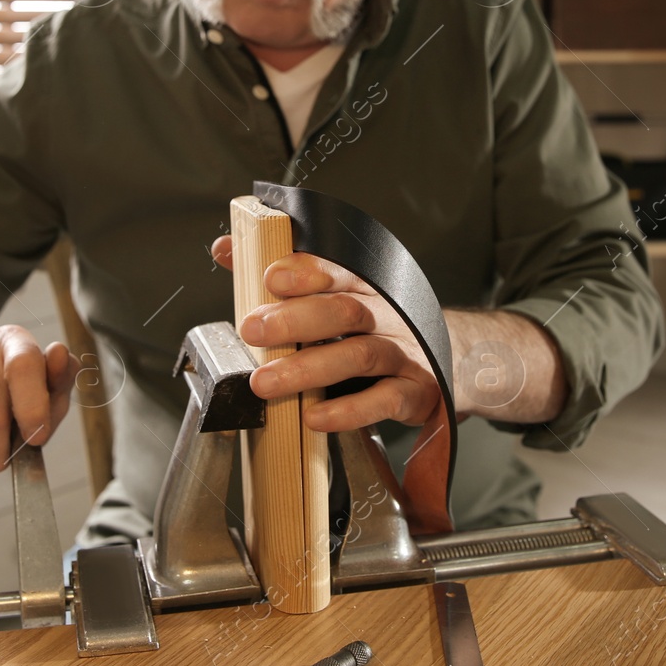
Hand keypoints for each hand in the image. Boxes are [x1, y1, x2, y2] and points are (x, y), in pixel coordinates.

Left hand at [210, 236, 440, 431]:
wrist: (440, 364)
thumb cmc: (369, 329)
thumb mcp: (330, 297)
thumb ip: (275, 276)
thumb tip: (225, 248)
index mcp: (362, 287)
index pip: (336, 271)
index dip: (304, 272)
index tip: (270, 278)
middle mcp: (384, 315)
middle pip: (344, 310)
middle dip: (295, 319)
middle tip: (252, 330)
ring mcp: (402, 353)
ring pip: (359, 355)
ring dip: (308, 368)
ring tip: (264, 382)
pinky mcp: (415, 391)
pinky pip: (385, 400)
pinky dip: (348, 410)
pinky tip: (314, 417)